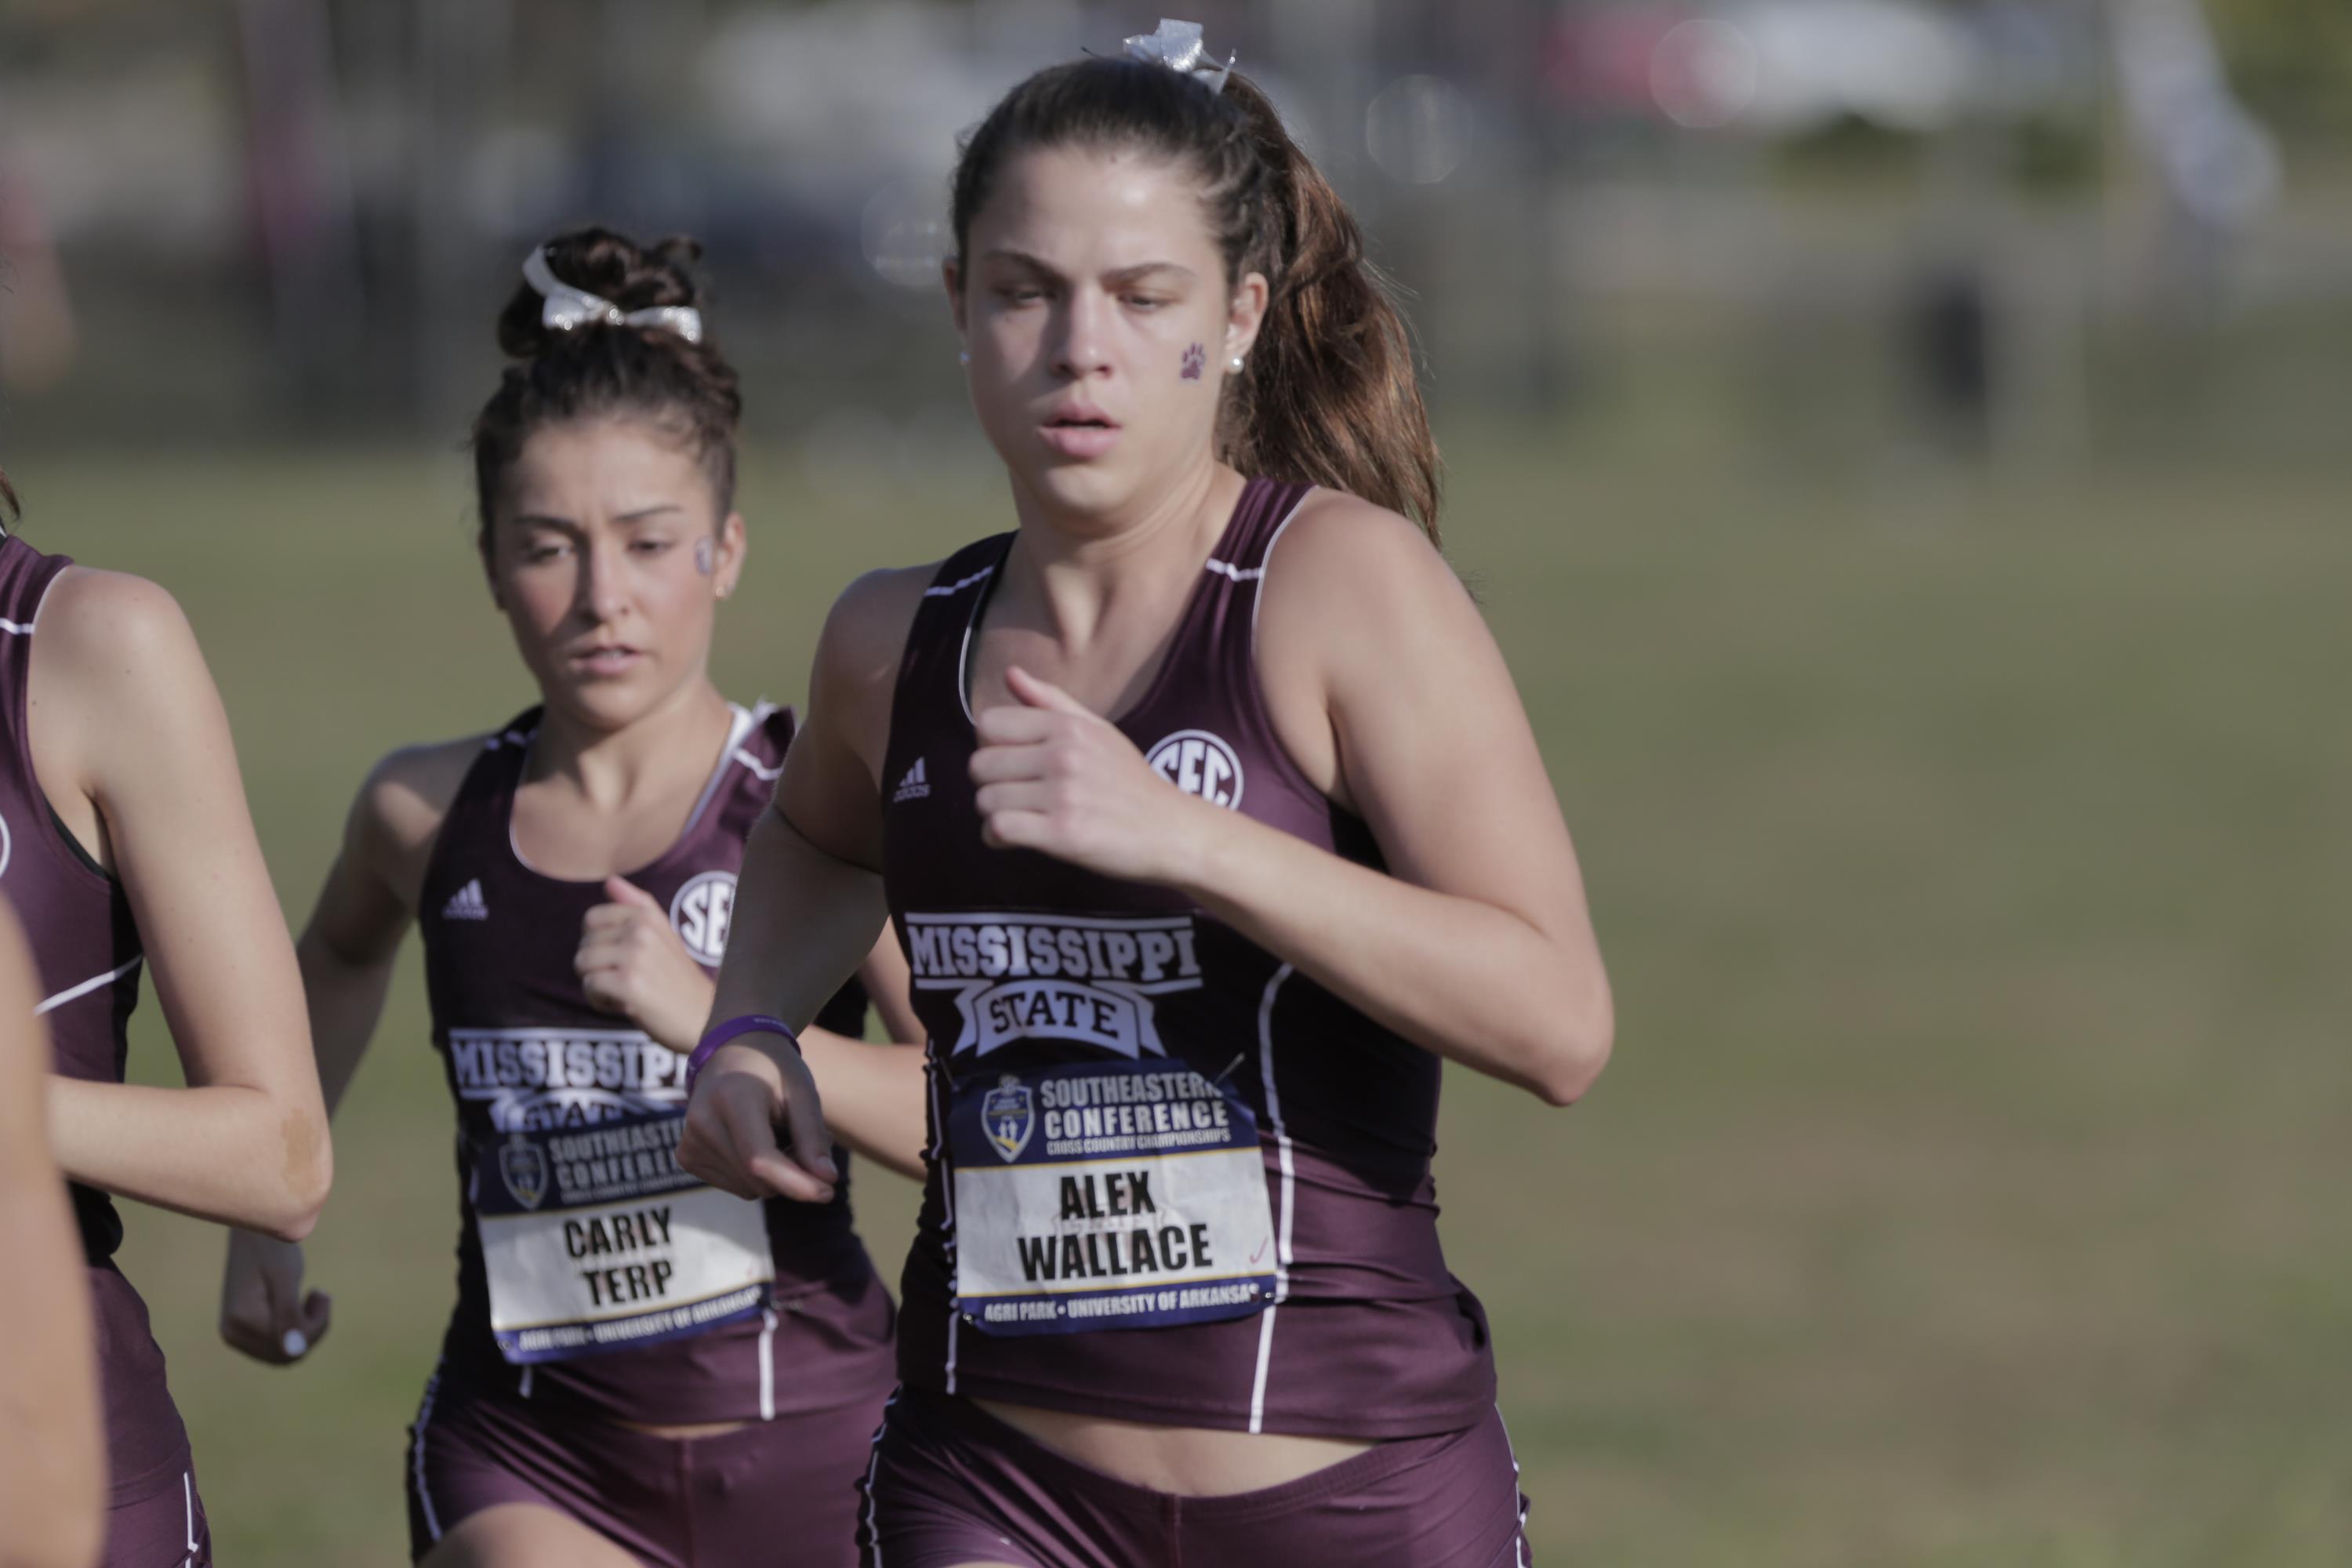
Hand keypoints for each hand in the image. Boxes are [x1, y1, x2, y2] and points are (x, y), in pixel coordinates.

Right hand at [220, 1226, 331, 1366]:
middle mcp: (232, 1333)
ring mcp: (235, 1334)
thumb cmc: (272, 1248)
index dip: (315, 1326)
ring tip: (311, 1297)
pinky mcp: (242, 1330)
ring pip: (283, 1353)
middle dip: (311, 1330)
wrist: (253, 1233)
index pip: (289, 1346)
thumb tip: (294, 1352)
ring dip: (305, 1330)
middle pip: (286, 1355)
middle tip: (319, 1294)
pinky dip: (295, 1328)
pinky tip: (300, 1303)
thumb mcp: (286, 1277)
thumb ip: (289, 1315)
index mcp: (241, 1320)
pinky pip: (277, 1344)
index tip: (322, 1293)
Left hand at [577, 877, 716, 1050]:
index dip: (599, 944)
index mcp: (647, 916)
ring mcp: (635, 956)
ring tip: (624, 992)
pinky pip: (589, 986)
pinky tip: (623, 1005)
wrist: (703, 1017)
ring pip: (582, 964)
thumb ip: (636, 904)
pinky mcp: (629, 984)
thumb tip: (609, 880)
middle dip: (597, 967)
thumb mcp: (663, 934)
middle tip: (628, 979)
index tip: (622, 959)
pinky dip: (599, 1001)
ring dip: (596, 984)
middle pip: (585, 944)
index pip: (592, 919)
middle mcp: (641, 930)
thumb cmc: (678, 979)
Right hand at [677, 1038, 839, 1204]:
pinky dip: (755, 1174)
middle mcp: (702, 1122)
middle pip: (757, 1180)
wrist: (732, 1053)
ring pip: (749, 1189)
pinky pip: (736, 1186)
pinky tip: (756, 1142)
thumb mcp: (802, 1092)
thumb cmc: (773, 1071)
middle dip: (791, 1173)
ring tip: (778, 1134)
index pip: (759, 1159)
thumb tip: (827, 1182)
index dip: (795, 1182)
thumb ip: (812, 1137)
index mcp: (731, 1098)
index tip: (827, 1192)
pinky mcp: (686, 1157)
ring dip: (774, 1174)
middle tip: (803, 1139)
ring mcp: (689, 1142)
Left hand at [969, 666, 1218, 883]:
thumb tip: (1009, 673)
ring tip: (1017, 818)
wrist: (1169, 829)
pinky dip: (996, 837)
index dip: (990, 746)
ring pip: (986, 800)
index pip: (987, 724)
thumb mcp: (1097, 730)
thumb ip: (1049, 700)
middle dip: (989, 783)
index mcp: (1067, 726)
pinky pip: (998, 829)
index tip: (1010, 764)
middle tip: (1014, 795)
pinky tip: (1013, 839)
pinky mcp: (1063, 833)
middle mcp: (1063, 755)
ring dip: (993, 814)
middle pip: (980, 765)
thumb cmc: (1129, 781)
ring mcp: (1063, 795)